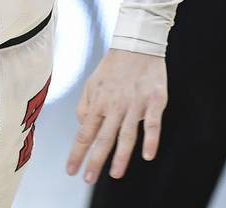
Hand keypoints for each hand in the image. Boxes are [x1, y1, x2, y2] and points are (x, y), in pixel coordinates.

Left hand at [66, 48, 166, 183]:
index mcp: (98, 102)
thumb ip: (85, 105)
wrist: (137, 45)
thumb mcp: (91, 83)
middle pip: (103, 138)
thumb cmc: (113, 67)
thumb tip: (83, 126)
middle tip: (88, 179)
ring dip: (121, 156)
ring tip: (116, 174)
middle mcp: (114, 106)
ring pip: (127, 134)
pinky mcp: (154, 101)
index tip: (71, 171)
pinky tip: (148, 155)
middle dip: (95, 160)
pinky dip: (151, 140)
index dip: (77, 153)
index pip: (85, 133)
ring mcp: (135, 104)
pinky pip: (153, 124)